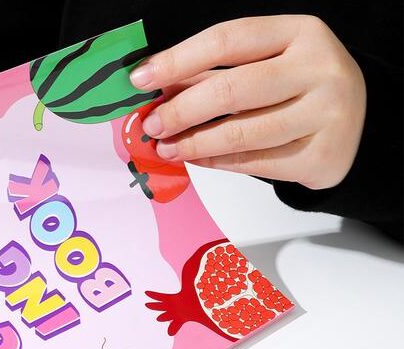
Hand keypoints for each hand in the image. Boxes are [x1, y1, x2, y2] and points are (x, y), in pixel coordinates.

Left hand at [130, 15, 365, 188]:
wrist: (360, 121)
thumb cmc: (298, 85)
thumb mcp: (266, 63)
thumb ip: (214, 73)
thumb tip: (156, 90)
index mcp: (301, 32)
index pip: (227, 40)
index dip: (177, 60)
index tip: (141, 79)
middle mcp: (320, 69)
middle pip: (232, 90)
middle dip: (181, 111)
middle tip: (153, 125)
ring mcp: (327, 114)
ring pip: (242, 134)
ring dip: (194, 144)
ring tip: (167, 148)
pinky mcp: (322, 156)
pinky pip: (255, 163)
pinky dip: (218, 163)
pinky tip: (197, 159)